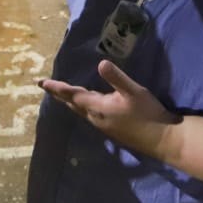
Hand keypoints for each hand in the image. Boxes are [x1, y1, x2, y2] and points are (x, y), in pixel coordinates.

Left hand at [39, 60, 178, 156]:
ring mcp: (103, 126)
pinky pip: (88, 115)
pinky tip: (86, 105)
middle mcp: (96, 118)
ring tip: (61, 94)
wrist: (161, 139)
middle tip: (46, 86)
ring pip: (80, 111)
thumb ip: (117, 77)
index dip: (57, 88)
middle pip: (72, 104)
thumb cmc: (148, 113)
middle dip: (59, 94)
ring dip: (69, 101)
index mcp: (98, 107)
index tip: (41, 83)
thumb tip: (101, 63)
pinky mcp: (111, 129)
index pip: (72, 95)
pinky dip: (81, 107)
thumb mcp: (134, 91)